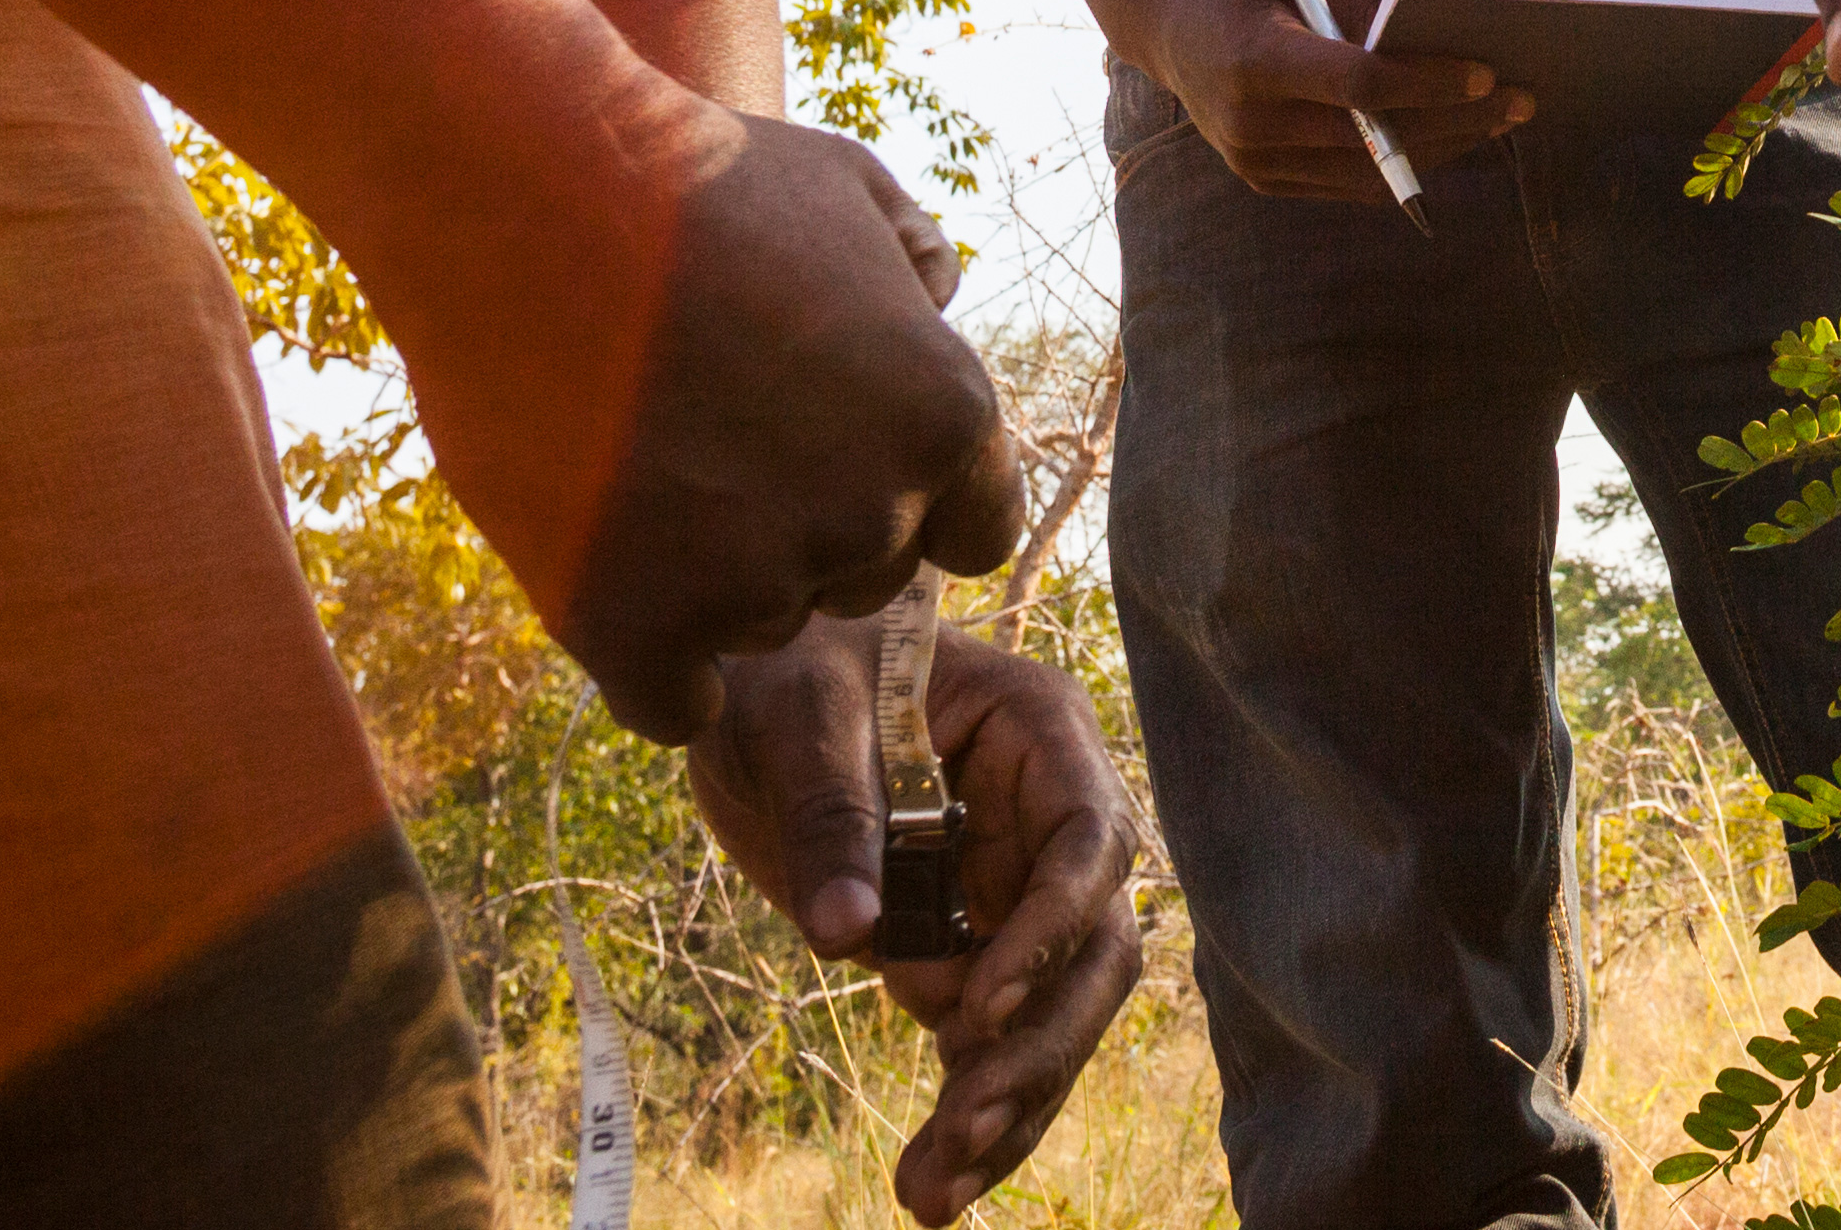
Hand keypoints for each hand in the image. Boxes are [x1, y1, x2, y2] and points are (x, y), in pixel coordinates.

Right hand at [398, 107, 1024, 743]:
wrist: (523, 201)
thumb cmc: (693, 180)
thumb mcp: (853, 190)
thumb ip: (920, 265)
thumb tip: (938, 310)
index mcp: (948, 420)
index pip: (977, 532)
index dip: (914, 502)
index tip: (842, 463)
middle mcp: (871, 514)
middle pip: (867, 581)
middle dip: (812, 529)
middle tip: (717, 443)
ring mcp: (751, 580)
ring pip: (763, 626)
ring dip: (718, 577)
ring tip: (644, 462)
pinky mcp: (631, 628)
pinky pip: (675, 705)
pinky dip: (651, 660)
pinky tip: (622, 585)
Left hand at [693, 617, 1148, 1220]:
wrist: (749, 689)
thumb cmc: (788, 663)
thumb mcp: (796, 715)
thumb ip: (831, 812)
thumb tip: (849, 934)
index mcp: (1040, 734)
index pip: (1090, 840)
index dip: (1053, 926)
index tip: (979, 1002)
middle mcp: (1049, 819)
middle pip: (1092, 950)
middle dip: (1035, 1049)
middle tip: (963, 1128)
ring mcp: (1014, 891)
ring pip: (1050, 1015)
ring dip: (1005, 1105)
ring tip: (931, 1190)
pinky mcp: (966, 948)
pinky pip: (990, 1042)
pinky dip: (968, 1113)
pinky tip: (927, 1182)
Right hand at [1113, 0, 1528, 191]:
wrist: (1169, 23)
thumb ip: (1365, 6)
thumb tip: (1438, 43)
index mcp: (1255, 60)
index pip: (1357, 85)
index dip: (1427, 84)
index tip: (1486, 73)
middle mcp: (1250, 122)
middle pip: (1373, 136)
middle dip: (1457, 121)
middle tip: (1520, 101)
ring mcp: (1254, 161)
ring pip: (1369, 171)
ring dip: (1444, 149)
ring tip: (1499, 121)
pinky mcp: (1263, 181)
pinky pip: (1350, 185)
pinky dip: (1407, 164)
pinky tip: (1453, 139)